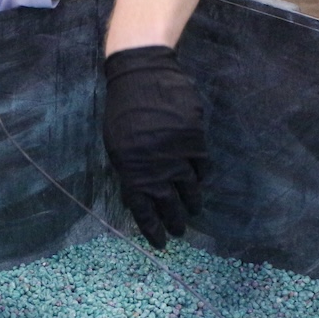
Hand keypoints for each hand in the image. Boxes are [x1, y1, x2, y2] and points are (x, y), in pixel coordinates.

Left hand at [102, 46, 208, 247]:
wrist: (143, 74)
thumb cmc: (124, 110)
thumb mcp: (116, 144)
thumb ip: (130, 170)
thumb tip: (141, 194)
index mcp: (131, 169)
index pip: (143, 209)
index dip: (152, 228)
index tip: (160, 243)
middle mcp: (156, 166)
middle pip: (169, 204)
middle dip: (175, 222)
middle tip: (180, 232)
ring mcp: (178, 153)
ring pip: (189, 189)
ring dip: (191, 203)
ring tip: (191, 211)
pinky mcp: (195, 139)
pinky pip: (202, 167)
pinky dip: (201, 176)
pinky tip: (198, 181)